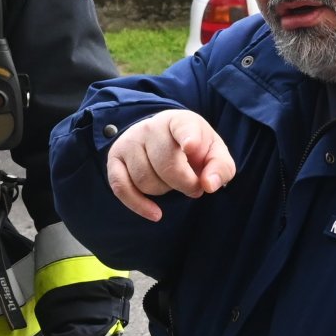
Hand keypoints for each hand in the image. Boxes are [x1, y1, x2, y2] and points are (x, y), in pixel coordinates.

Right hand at [105, 110, 235, 220]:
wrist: (165, 139)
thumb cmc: (194, 149)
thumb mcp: (214, 153)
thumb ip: (220, 168)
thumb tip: (209, 185)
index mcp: (180, 121)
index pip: (183, 128)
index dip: (188, 138)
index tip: (191, 146)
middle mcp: (151, 127)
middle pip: (166, 165)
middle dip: (185, 184)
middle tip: (194, 187)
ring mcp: (129, 142)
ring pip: (145, 180)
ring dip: (164, 191)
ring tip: (171, 182)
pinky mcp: (114, 159)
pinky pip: (122, 188)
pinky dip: (138, 205)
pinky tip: (155, 214)